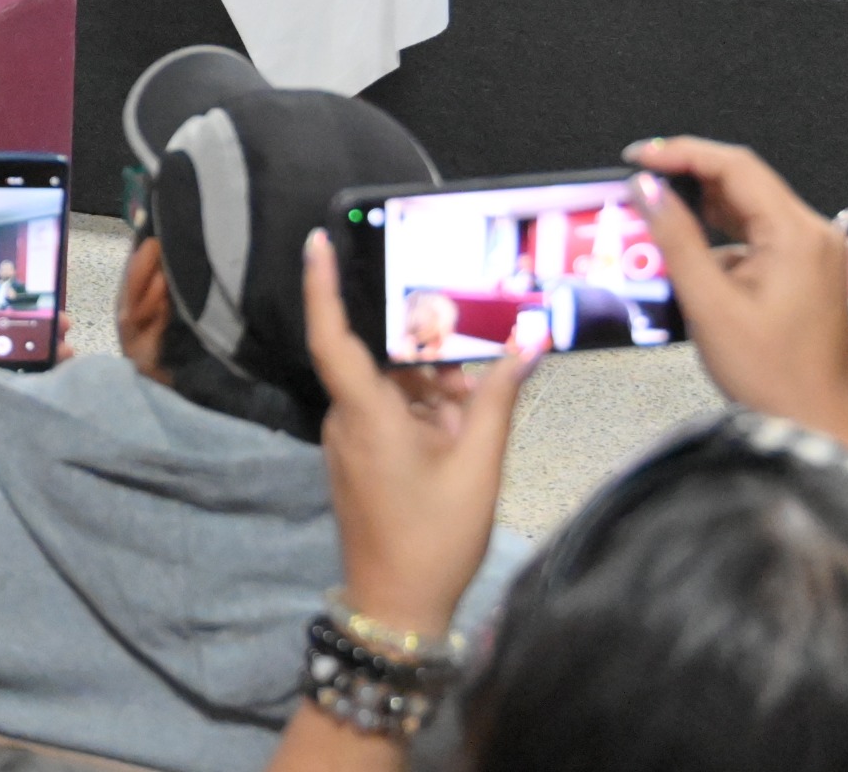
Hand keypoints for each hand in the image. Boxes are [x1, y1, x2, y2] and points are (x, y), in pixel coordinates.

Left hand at [0, 243, 72, 385]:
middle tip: (62, 319)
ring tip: (65, 346)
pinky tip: (59, 364)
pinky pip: (22, 367)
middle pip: (14, 318)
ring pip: (23, 342)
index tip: (41, 281)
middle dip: (41, 317)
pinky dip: (42, 364)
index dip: (17, 288)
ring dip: (46, 341)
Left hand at [304, 227, 536, 637]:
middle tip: (474, 322)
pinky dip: (429, 409)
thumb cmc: (434, 536)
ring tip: (486, 380)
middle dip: (427, 344)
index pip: (332, 335)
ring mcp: (352, 439)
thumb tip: (530, 340)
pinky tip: (470, 416)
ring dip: (437, 384)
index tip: (318, 241)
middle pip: (381, 357)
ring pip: (393, 386)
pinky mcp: (362, 458)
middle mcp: (348, 418)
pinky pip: (393, 413)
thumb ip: (499, 398)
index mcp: (365, 413)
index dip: (321, 286)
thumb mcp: (479, 465)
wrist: (397, 606)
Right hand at [627, 136, 847, 524]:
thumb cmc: (774, 376)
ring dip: (699, 208)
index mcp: (796, 235)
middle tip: (636, 181)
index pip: (734, 166)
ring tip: (651, 217)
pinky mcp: (803, 270)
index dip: (680, 153)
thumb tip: (647, 189)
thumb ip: (676, 239)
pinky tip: (684, 258)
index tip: (638, 157)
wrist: (819, 423)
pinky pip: (753, 236)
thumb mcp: (710, 305)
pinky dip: (716, 237)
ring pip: (745, 208)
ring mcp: (810, 252)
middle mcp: (810, 235)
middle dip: (686, 177)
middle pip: (741, 181)